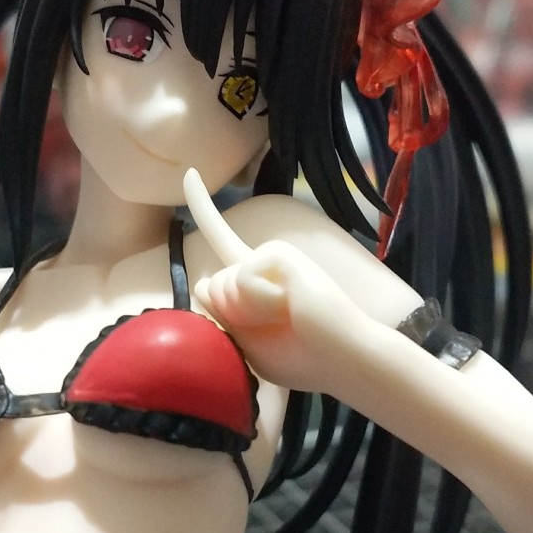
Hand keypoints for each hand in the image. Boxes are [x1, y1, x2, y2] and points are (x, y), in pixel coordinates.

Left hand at [183, 169, 368, 393]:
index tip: (190, 173)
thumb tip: (204, 280)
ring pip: (224, 286)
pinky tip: (291, 307)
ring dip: (247, 315)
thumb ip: (222, 315)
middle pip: (211, 287)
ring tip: (287, 318)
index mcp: (255, 279)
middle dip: (231, 318)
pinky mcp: (281, 253)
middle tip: (276, 328)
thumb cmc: (301, 357)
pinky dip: (259, 304)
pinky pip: (242, 280)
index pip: (222, 241)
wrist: (342, 359)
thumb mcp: (247, 343)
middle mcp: (263, 261)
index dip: (203, 208)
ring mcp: (274, 254)